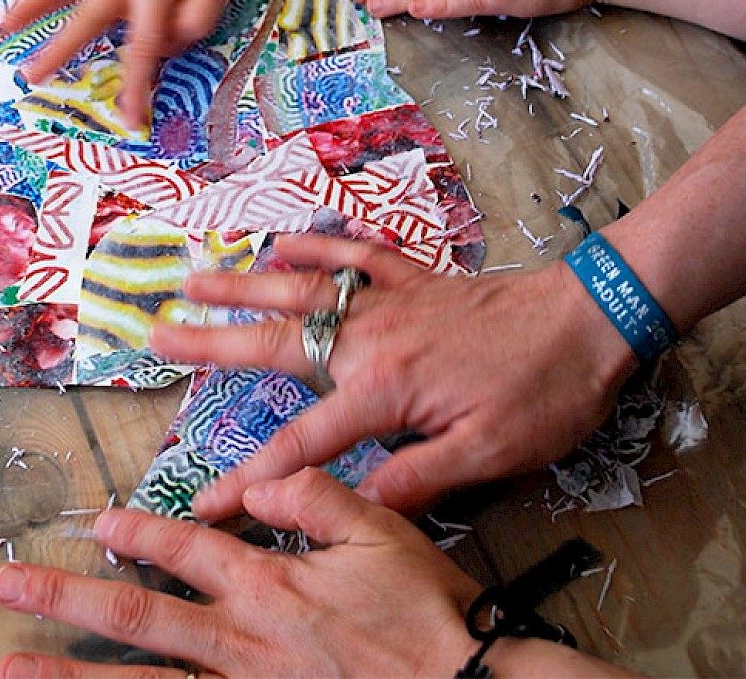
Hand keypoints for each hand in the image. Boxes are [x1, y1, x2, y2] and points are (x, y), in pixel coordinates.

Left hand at [0, 468, 478, 678]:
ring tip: (12, 669)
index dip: (138, 533)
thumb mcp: (378, 529)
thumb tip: (257, 483)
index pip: (185, 550)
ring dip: (72, 678)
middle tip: (7, 588)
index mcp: (267, 586)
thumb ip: (313, 494)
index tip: (98, 522)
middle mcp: (240, 643)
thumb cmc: (422, 611)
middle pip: (137, 618)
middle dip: (66, 600)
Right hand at [150, 235, 637, 518]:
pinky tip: (283, 242)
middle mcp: (371, 336)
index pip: (302, 442)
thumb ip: (416, 477)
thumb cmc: (542, 391)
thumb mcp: (490, 453)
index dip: (250, 477)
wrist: (588, 318)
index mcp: (384, 388)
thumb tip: (350, 503)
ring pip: (301, 291)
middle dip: (212, 343)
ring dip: (244, 285)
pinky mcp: (411, 277)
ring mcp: (387, 299)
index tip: (205, 502)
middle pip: (276, 342)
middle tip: (157, 334)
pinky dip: (316, 246)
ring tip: (194, 278)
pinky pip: (353, 256)